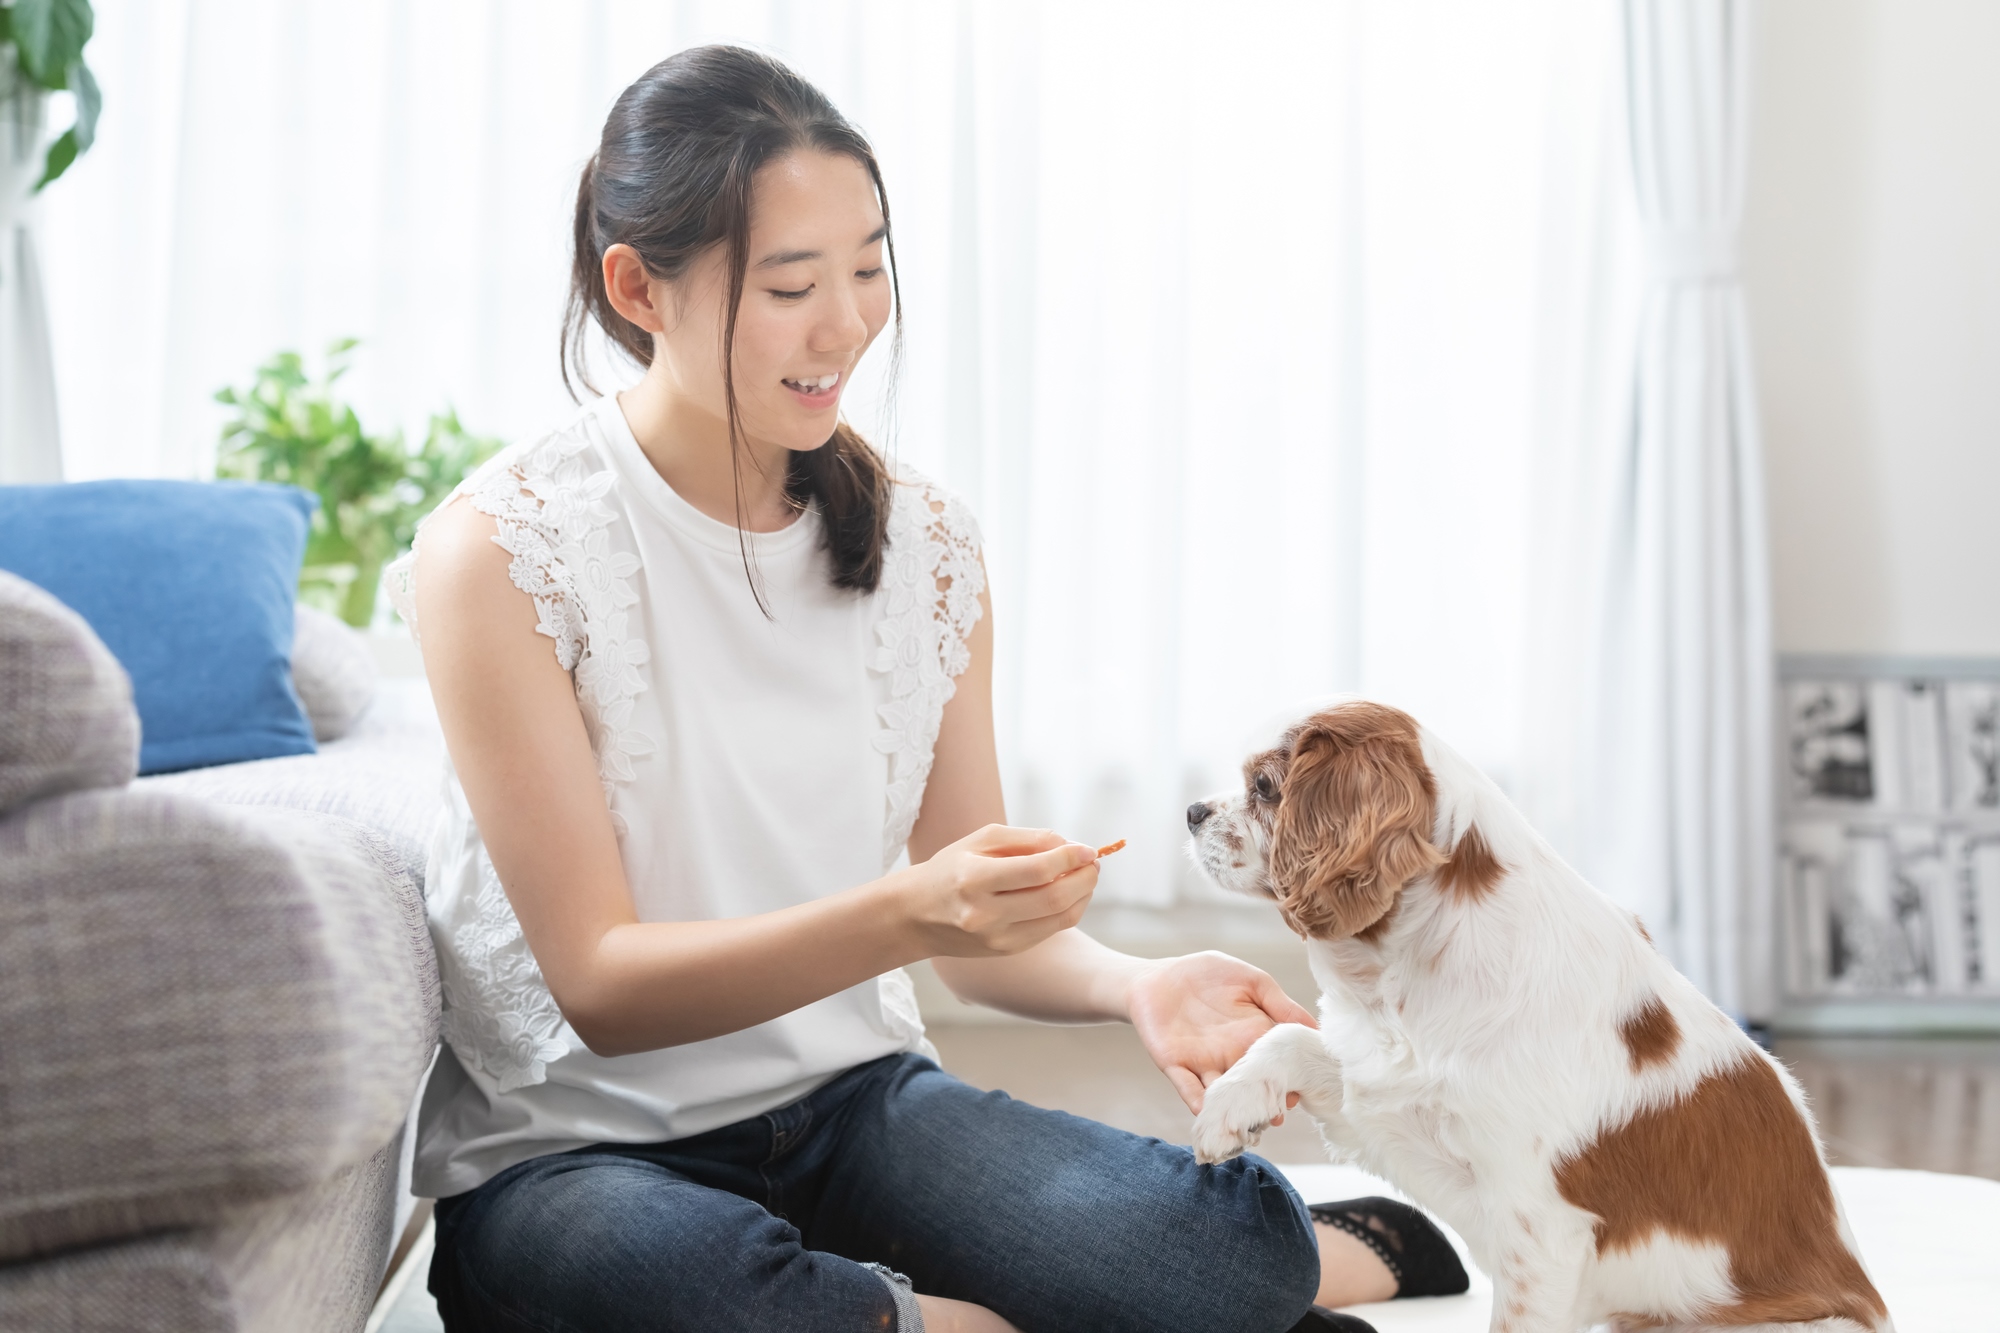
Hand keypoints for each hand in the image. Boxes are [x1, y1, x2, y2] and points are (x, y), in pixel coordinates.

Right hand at [897, 824, 1098, 959]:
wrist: (916, 915)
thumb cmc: (951, 868)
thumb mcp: (980, 841)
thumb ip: (1026, 839)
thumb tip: (1069, 844)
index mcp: (973, 879)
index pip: (1035, 871)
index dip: (1069, 858)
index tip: (1088, 848)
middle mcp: (984, 913)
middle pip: (1052, 898)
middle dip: (1084, 878)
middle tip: (1093, 862)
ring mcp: (996, 938)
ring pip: (1058, 919)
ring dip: (1082, 895)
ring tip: (1086, 875)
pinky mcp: (1006, 950)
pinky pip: (1050, 930)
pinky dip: (1069, 911)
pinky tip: (1070, 894)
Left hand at [1126, 951, 1315, 1114]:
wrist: (1157, 977)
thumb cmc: (1206, 975)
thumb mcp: (1252, 981)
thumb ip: (1280, 1003)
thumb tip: (1315, 1028)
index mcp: (1253, 1036)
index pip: (1275, 1062)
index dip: (1287, 1078)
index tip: (1301, 1091)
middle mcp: (1232, 1056)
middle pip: (1252, 1085)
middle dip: (1264, 1102)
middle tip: (1277, 1115)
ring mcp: (1204, 1064)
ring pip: (1224, 1094)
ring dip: (1235, 1110)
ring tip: (1247, 1123)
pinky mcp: (1176, 1065)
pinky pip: (1188, 1088)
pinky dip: (1197, 1102)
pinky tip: (1207, 1111)